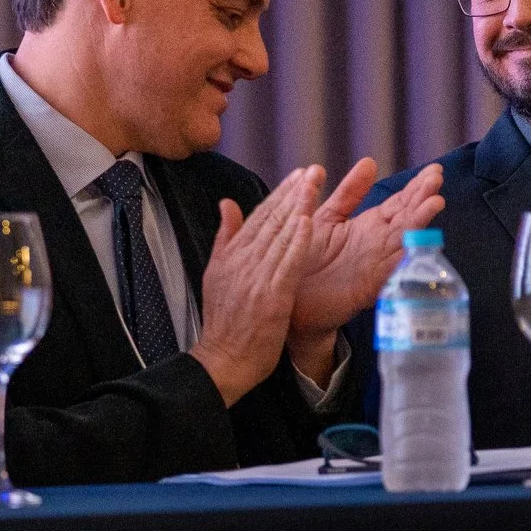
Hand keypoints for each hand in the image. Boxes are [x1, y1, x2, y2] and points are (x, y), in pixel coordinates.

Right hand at [188, 167, 319, 404]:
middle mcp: (242, 262)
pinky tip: (309, 223)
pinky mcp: (271, 296)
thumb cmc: (225, 321)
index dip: (279, 195)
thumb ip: (225, 237)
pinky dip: (298, 242)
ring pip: (280, 236)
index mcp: (230, 256)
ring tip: (314, 185)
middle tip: (312, 170)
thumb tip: (227, 204)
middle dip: (293, 193)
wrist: (224, 359)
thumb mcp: (216, 274)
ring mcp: (256, 278)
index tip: (297, 176)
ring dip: (298, 208)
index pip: (257, 218)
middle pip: (271, 221)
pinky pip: (287, 264)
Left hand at [289, 160, 445, 339]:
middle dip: (422, 197)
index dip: (416, 187)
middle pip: (406, 217)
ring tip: (435, 202)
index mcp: (368, 227)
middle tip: (438, 177)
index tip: (433, 171)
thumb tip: (370, 162)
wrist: (290, 301)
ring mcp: (375, 265)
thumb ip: (349, 193)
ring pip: (402, 240)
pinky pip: (388, 270)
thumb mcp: (327, 217)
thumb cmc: (306, 259)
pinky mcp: (367, 287)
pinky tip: (416, 243)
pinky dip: (402, 258)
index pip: (398, 203)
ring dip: (419, 222)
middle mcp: (377, 244)